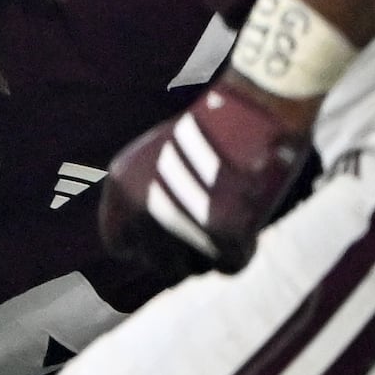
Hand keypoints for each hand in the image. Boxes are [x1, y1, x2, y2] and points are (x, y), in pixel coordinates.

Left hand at [99, 79, 316, 275]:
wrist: (256, 106)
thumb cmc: (213, 129)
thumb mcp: (158, 160)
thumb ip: (147, 200)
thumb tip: (152, 246)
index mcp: (121, 187)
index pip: (118, 244)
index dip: (145, 247)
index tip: (169, 239)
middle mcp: (144, 210)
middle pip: (159, 263)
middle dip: (185, 255)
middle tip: (208, 235)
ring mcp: (181, 223)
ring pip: (193, 269)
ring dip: (212, 254)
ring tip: (230, 223)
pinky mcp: (223, 233)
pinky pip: (230, 265)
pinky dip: (243, 251)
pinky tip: (251, 230)